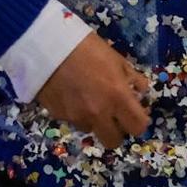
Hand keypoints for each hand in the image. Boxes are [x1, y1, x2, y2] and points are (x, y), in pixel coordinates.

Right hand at [33, 34, 150, 148]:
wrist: (45, 45)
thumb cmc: (86, 47)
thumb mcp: (116, 58)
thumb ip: (132, 78)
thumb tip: (140, 91)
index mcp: (117, 97)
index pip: (138, 127)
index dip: (139, 122)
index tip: (135, 112)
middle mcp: (99, 113)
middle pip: (114, 141)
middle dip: (117, 130)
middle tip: (114, 114)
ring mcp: (77, 117)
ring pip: (93, 131)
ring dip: (95, 121)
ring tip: (89, 100)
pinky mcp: (59, 116)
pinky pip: (74, 122)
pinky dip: (77, 114)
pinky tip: (73, 95)